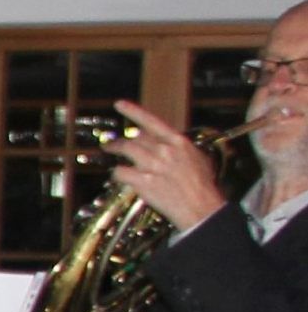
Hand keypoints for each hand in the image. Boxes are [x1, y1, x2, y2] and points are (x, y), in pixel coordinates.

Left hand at [109, 102, 229, 231]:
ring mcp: (153, 165)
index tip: (120, 105)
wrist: (201, 206)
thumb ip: (180, 148)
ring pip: (125, 150)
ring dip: (114, 150)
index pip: (152, 121)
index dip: (133, 111)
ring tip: (108, 151)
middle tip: (112, 143)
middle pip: (135, 138)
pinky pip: (121, 172)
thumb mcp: (198, 158)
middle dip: (122, 140)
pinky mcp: (144, 182)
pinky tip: (119, 175)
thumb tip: (168, 143)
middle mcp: (164, 150)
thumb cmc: (203, 185)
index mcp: (178, 142)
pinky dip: (117, 173)